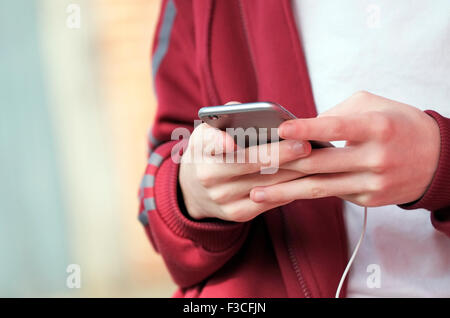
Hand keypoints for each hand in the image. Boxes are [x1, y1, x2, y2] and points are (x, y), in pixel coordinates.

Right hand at [179, 111, 311, 221]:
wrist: (195, 190)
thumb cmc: (210, 152)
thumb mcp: (208, 132)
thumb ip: (225, 117)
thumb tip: (246, 109)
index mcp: (200, 150)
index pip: (209, 143)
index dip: (219, 143)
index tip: (232, 140)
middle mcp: (208, 176)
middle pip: (247, 164)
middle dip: (278, 154)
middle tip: (304, 145)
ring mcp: (222, 198)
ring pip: (264, 184)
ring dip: (292, 173)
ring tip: (314, 160)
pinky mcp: (236, 213)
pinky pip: (268, 202)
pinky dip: (288, 190)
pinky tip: (305, 179)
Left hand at [250, 91, 439, 206]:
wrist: (438, 160)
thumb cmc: (399, 124)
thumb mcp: (373, 106)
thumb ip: (337, 114)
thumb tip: (302, 129)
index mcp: (377, 127)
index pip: (336, 127)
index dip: (307, 128)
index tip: (279, 128)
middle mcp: (375, 158)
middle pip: (319, 163)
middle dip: (281, 165)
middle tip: (249, 166)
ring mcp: (372, 183)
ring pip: (320, 187)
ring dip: (284, 191)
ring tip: (255, 193)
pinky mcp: (368, 199)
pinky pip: (331, 194)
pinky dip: (305, 192)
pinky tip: (283, 193)